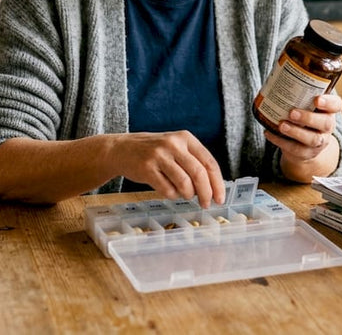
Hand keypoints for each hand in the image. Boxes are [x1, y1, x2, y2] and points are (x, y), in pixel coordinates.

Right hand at [109, 130, 225, 206]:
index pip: (209, 162)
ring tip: (184, 195)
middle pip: (199, 173)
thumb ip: (193, 161)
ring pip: (184, 183)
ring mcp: (159, 155)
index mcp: (185, 138)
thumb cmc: (153, 152)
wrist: (121, 149)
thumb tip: (213, 187)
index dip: (217, 183)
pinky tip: (169, 191)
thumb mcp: (175, 147)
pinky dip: (172, 195)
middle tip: (207, 204)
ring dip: (187, 195)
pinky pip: (167, 190)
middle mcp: (173, 144)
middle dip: (206, 193)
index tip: (220, 197)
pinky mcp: (147, 168)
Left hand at [264, 93, 341, 177]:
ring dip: (295, 132)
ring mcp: (319, 142)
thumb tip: (277, 72)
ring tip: (281, 125)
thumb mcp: (305, 104)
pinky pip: (295, 149)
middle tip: (292, 112)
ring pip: (312, 139)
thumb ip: (298, 91)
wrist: (305, 144)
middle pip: (325, 123)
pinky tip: (269, 133)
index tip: (317, 99)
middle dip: (308, 118)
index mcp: (329, 111)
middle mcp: (327, 127)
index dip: (329, 103)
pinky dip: (280, 141)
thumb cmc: (303, 115)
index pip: (337, 105)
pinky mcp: (306, 153)